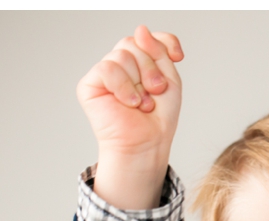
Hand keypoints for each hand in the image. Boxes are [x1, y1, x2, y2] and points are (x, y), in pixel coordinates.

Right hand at [77, 26, 183, 209]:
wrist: (147, 143)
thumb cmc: (158, 117)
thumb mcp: (170, 80)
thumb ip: (159, 52)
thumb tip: (140, 30)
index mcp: (139, 62)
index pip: (148, 36)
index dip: (164, 41)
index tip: (178, 57)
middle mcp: (120, 64)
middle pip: (135, 43)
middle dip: (152, 68)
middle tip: (155, 92)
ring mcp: (104, 74)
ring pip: (122, 55)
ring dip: (139, 81)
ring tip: (142, 103)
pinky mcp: (90, 85)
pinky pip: (107, 68)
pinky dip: (123, 86)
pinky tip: (129, 102)